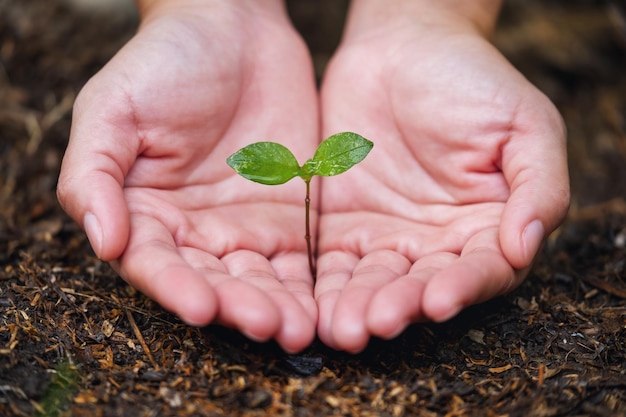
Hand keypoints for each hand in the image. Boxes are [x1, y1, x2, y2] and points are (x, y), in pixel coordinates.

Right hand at [57, 0, 318, 352]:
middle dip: (239, 307)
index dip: (175, 288)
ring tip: (300, 328)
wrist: (233, 29)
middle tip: (266, 326)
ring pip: (260, 280)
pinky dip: (311, 285)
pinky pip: (300, 261)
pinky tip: (325, 305)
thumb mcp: (113, 109)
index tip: (201, 307)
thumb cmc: (163, 63)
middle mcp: (194, 232)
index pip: (156, 264)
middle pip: (214, 281)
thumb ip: (94, 175)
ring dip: (279, 307)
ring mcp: (244, 229)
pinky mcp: (290, 220)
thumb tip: (103, 242)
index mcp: (146, 214)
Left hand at [315, 2, 568, 351]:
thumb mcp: (523, 124)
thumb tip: (524, 246)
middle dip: (399, 307)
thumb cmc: (470, 80)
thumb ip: (537, 186)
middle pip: (420, 286)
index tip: (438, 300)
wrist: (401, 46)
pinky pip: (332, 262)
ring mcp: (385, 237)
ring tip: (343, 327)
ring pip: (373, 282)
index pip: (480, 271)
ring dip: (358, 306)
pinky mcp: (340, 226)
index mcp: (485, 226)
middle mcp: (435, 242)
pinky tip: (315, 305)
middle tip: (376, 323)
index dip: (462, 287)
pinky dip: (324, 285)